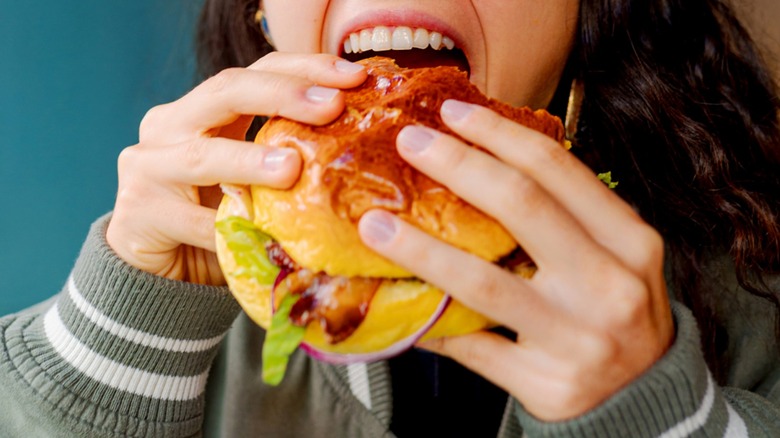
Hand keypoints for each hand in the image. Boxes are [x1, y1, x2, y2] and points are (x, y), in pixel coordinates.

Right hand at [107, 53, 366, 283]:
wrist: (160, 270)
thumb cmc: (215, 217)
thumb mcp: (251, 178)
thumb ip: (283, 155)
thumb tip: (357, 143)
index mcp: (201, 108)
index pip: (255, 72)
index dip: (305, 68)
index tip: (354, 75)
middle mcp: (169, 124)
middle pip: (225, 91)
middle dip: (282, 95)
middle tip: (331, 106)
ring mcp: (147, 166)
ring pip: (202, 154)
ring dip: (249, 160)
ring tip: (291, 167)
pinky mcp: (139, 212)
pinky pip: (193, 222)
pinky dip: (229, 230)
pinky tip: (263, 237)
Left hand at [357, 100, 673, 420]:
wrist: (645, 394)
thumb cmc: (615, 308)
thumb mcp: (615, 255)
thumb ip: (565, 215)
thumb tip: (479, 167)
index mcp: (628, 241)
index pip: (556, 169)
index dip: (499, 134)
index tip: (453, 113)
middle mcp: (608, 284)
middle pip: (521, 206)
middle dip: (456, 165)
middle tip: (410, 143)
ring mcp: (577, 338)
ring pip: (482, 282)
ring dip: (419, 249)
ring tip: (376, 225)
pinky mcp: (546, 383)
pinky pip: (471, 347)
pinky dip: (429, 325)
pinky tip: (396, 307)